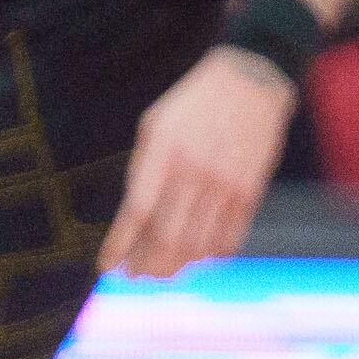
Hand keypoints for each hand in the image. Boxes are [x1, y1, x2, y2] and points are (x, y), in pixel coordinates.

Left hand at [103, 51, 293, 276]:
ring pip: (197, 244)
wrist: (251, 82)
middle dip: (147, 265)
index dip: (120, 244)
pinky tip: (196, 258)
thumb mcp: (156, 126)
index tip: (107, 267)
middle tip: (136, 276)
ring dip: (176, 266)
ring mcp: (226, 182)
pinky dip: (209, 256)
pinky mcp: (250, 190)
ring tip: (162, 273)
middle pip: (167, 236)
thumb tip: (134, 223)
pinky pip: (228, 238)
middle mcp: (195, 168)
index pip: (138, 210)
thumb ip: (144, 170)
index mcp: (165, 149)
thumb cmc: (193, 105)